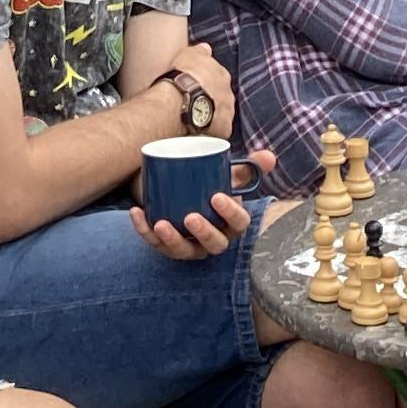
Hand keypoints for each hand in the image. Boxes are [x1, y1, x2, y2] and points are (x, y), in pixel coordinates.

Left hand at [133, 144, 275, 258]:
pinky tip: (137, 213)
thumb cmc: (212, 187)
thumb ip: (248, 167)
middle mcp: (213, 240)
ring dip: (171, 240)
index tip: (217, 196)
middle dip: (203, 232)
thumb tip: (269, 157)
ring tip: (161, 223)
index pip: (239, 223)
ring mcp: (190, 246)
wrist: (185, 193)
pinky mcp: (167, 246)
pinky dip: (144, 230)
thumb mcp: (229, 176)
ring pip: (183, 250)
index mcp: (232, 223)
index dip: (231, 213)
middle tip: (191, 216)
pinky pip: (156, 244)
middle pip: (214, 243)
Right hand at [157, 39, 238, 134]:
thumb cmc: (182, 76)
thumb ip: (200, 52)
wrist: (181, 100)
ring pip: (221, 114)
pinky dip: (210, 131)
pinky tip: (198, 130)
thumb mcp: (189, 55)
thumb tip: (206, 48)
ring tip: (194, 118)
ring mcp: (227, 112)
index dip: (207, 83)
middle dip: (211, 99)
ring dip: (211, 115)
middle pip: (221, 97)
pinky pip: (218, 131)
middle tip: (195, 102)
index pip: (218, 78)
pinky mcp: (223, 129)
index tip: (197, 86)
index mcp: (222, 74)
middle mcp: (228, 93)